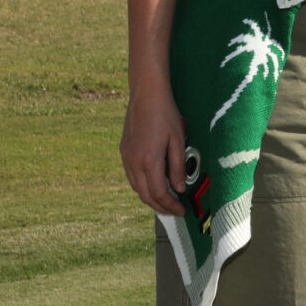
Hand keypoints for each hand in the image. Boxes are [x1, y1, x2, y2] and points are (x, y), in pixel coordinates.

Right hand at [120, 79, 187, 215]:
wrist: (146, 94)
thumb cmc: (166, 114)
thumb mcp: (178, 140)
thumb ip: (178, 166)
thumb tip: (179, 188)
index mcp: (149, 160)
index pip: (159, 193)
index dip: (170, 205)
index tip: (181, 210)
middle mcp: (133, 162)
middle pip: (145, 195)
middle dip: (160, 206)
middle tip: (174, 211)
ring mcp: (126, 157)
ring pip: (136, 187)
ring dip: (150, 197)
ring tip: (165, 200)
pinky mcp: (124, 151)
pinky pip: (131, 177)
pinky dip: (142, 185)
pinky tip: (153, 184)